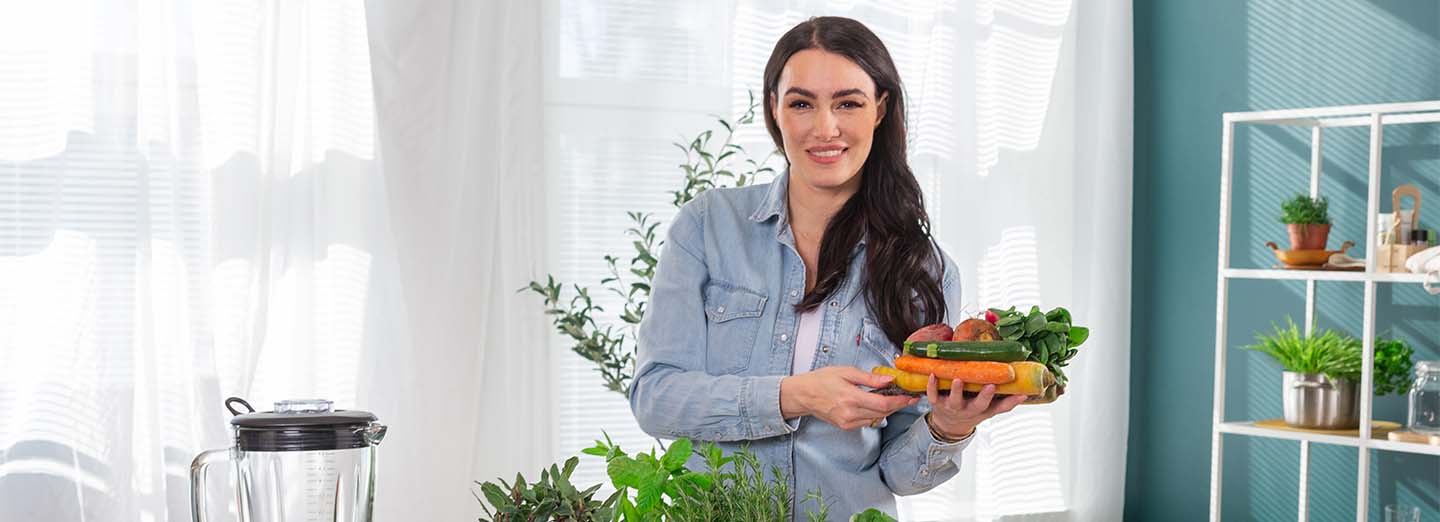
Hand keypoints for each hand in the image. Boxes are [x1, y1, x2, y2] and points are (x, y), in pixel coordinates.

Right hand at [780, 366, 918, 429]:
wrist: (803, 395)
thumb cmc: (821, 380)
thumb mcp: (846, 372)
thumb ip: (869, 378)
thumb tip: (889, 379)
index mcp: (851, 398)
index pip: (883, 404)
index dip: (900, 401)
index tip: (911, 397)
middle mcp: (850, 413)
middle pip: (883, 413)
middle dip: (898, 405)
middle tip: (907, 397)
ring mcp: (847, 422)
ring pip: (876, 419)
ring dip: (888, 410)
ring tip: (894, 399)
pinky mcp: (845, 426)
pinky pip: (867, 422)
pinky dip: (875, 414)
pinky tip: (876, 405)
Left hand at [925, 374, 1026, 438]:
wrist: (949, 425)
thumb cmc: (972, 412)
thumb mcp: (989, 411)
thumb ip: (1006, 403)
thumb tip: (1026, 394)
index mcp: (982, 410)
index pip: (997, 407)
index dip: (1007, 401)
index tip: (1018, 392)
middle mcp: (968, 409)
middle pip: (978, 405)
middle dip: (984, 396)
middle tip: (990, 385)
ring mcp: (952, 406)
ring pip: (955, 400)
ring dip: (957, 390)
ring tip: (959, 378)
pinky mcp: (936, 402)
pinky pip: (933, 395)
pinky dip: (932, 386)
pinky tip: (933, 374)